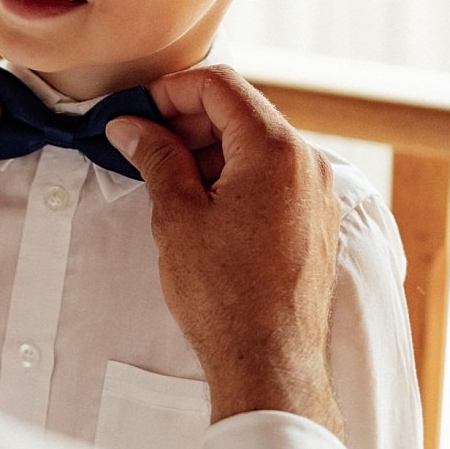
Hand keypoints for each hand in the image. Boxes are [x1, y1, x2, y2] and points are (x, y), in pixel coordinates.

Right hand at [104, 65, 344, 434]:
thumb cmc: (224, 296)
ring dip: (211, 150)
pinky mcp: (317, 221)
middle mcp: (307, 163)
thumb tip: (131, 126)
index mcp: (275, 150)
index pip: (221, 86)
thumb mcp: (177, 216)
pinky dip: (236, 175)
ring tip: (168, 181)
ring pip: (258, 144)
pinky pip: (274, 176)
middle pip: (243, 111)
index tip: (138, 112)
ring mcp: (318, 193)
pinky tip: (202, 205)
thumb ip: (156, 157)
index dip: (171, 91)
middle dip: (189, 120)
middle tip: (144, 146)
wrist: (270, 363)